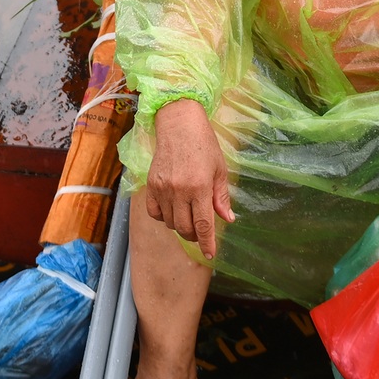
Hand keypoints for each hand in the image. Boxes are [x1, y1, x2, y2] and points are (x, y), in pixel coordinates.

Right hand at [142, 99, 234, 258]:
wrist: (178, 124)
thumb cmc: (203, 144)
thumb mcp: (219, 170)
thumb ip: (221, 197)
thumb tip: (227, 219)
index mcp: (199, 187)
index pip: (203, 225)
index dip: (207, 243)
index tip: (211, 254)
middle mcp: (179, 190)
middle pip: (185, 228)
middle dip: (195, 235)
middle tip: (202, 230)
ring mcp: (163, 188)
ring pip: (170, 223)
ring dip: (181, 226)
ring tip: (188, 216)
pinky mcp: (151, 185)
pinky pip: (155, 212)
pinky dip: (164, 217)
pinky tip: (173, 210)